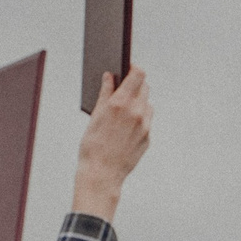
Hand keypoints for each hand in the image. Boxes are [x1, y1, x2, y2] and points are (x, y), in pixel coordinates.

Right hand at [74, 66, 152, 220]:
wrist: (102, 173)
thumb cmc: (92, 145)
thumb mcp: (95, 116)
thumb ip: (105, 93)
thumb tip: (110, 76)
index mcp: (121, 103)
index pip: (138, 74)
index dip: (134, 68)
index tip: (128, 67)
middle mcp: (136, 112)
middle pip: (145, 87)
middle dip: (136, 84)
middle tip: (125, 85)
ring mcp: (145, 126)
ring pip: (147, 104)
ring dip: (138, 102)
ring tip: (124, 106)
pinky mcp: (148, 138)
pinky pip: (146, 121)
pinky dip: (139, 118)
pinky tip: (126, 124)